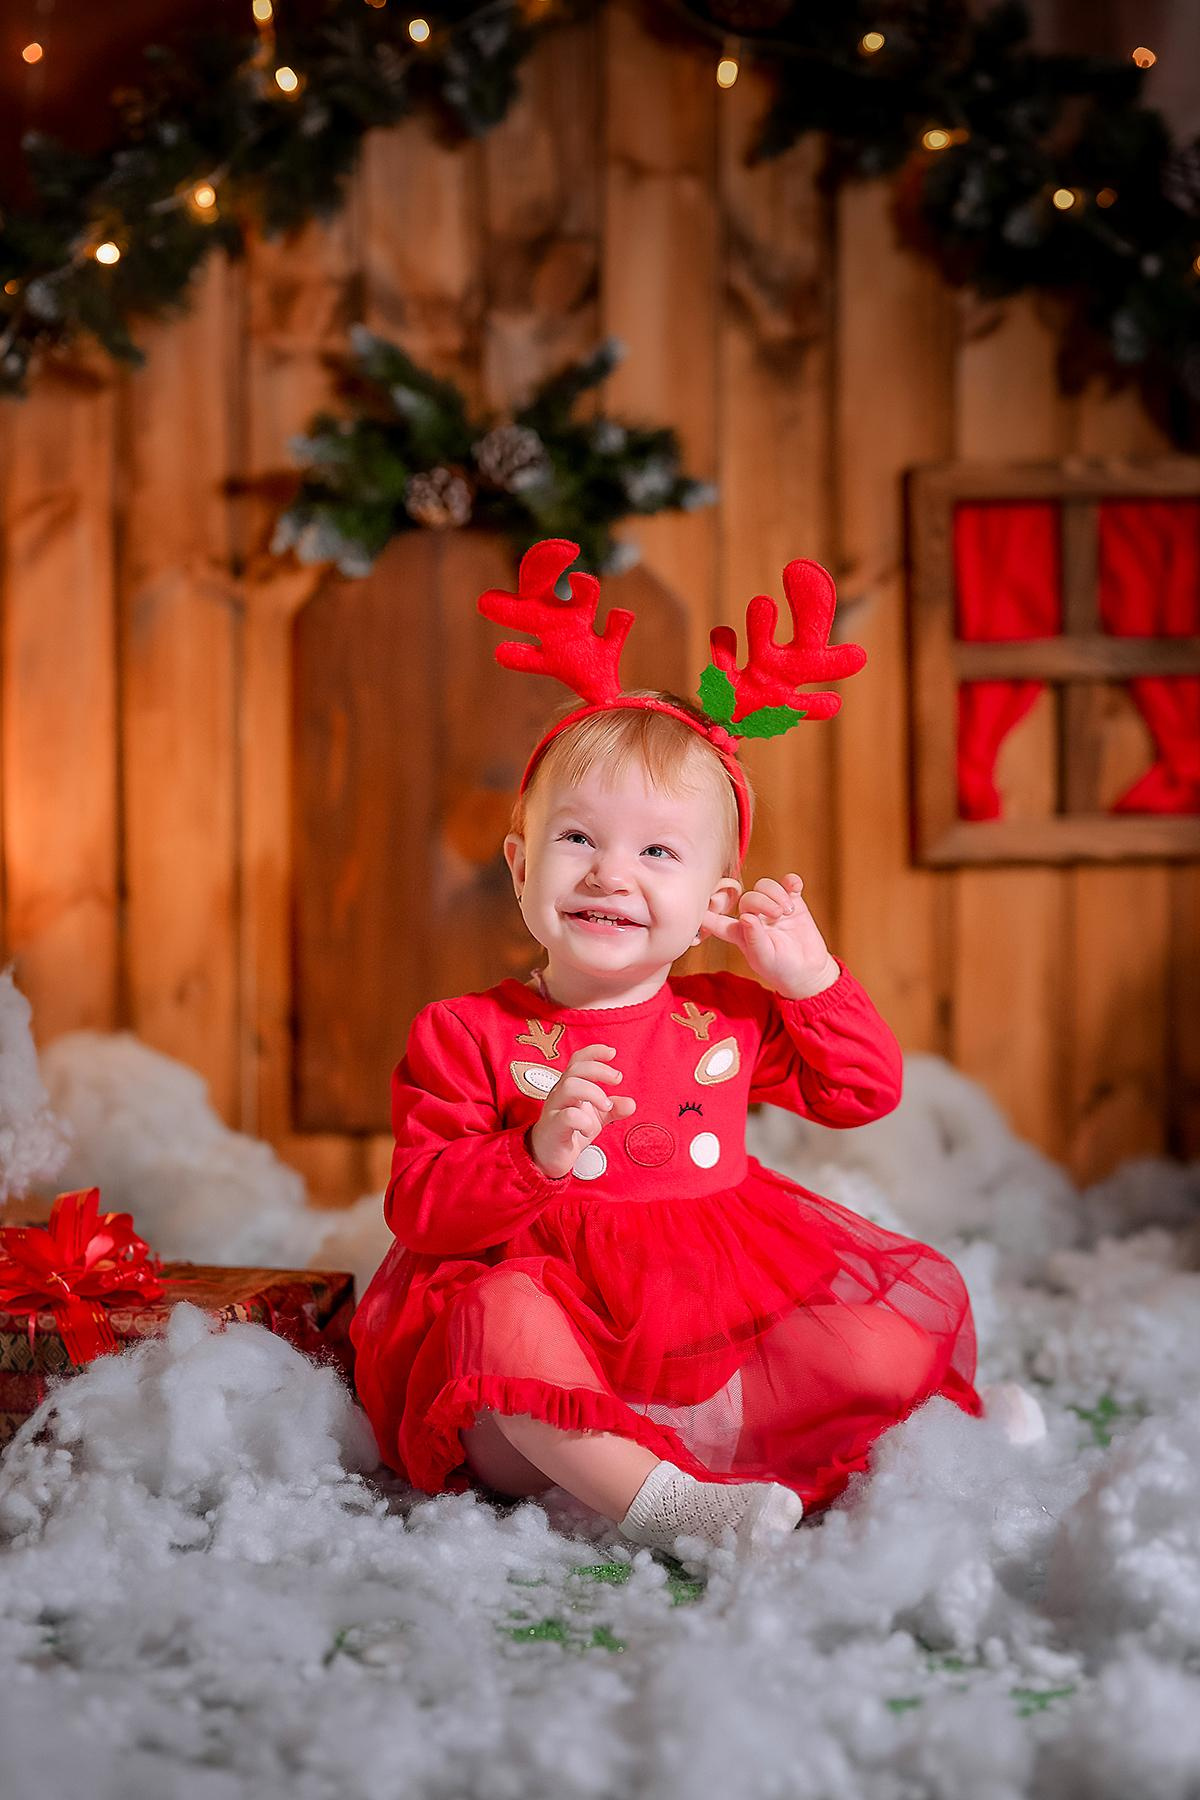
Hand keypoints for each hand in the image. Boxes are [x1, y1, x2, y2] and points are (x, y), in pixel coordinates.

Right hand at [528, 1043, 636, 1178]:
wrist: (547, 1157)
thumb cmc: (569, 1131)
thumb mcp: (596, 1118)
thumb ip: (613, 1109)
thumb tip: (631, 1103)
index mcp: (570, 1087)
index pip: (577, 1061)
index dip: (593, 1052)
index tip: (612, 1052)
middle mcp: (560, 1093)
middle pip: (575, 1069)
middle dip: (599, 1070)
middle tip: (617, 1080)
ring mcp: (554, 1109)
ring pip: (569, 1086)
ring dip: (594, 1093)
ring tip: (606, 1107)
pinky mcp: (554, 1127)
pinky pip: (568, 1116)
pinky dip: (585, 1122)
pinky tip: (589, 1130)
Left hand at [701, 873, 838, 999]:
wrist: (808, 970)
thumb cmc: (781, 969)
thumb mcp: (765, 958)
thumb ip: (754, 939)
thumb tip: (745, 917)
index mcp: (739, 933)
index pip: (718, 921)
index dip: (709, 912)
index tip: (704, 902)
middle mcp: (753, 917)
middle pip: (748, 897)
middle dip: (762, 901)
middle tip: (777, 915)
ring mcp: (772, 908)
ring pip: (764, 886)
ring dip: (776, 893)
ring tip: (788, 910)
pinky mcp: (792, 902)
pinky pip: (787, 884)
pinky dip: (791, 881)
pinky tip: (796, 887)